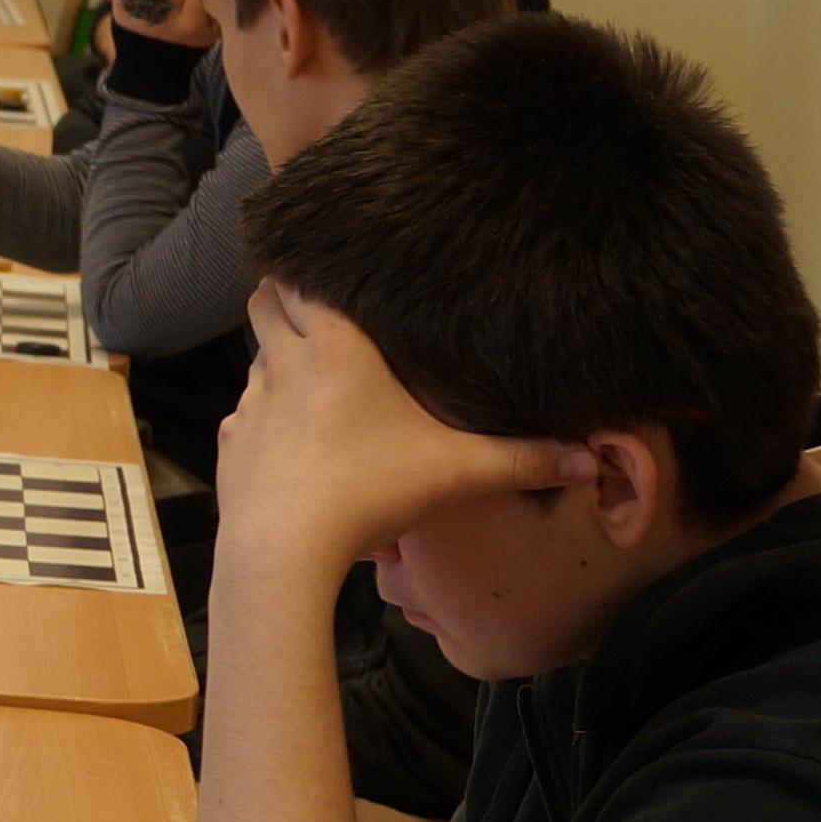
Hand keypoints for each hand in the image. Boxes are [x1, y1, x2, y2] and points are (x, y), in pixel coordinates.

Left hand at [211, 286, 587, 599]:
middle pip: (265, 302)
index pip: (297, 279)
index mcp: (334, 348)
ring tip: (315, 379)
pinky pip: (244, 415)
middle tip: (322, 312)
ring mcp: (250, 405)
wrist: (284, 551)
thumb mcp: (455, 474)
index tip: (329, 270)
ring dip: (276, 360)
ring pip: (256, 358)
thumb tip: (588, 459)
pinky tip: (293, 441)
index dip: (306, 270)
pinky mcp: (232, 446)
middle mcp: (282, 364)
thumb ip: (521, 461)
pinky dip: (263, 417)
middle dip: (285, 300)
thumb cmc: (368, 494)